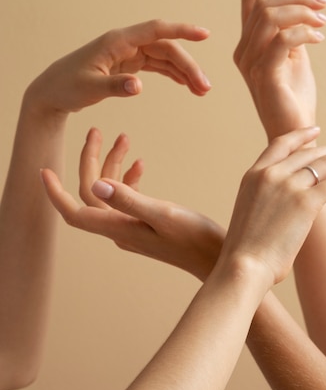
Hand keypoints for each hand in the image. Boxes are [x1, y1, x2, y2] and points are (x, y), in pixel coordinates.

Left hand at [25, 20, 210, 115]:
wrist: (52, 92)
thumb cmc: (66, 86)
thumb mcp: (89, 88)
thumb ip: (115, 86)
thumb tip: (139, 86)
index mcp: (118, 41)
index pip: (156, 30)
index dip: (182, 30)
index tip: (204, 34)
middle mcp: (127, 43)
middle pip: (166, 48)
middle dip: (188, 66)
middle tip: (205, 88)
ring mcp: (129, 53)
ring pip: (165, 57)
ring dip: (184, 72)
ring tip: (201, 91)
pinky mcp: (129, 64)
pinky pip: (157, 65)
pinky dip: (173, 74)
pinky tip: (186, 85)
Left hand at [41, 129, 223, 279]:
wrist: (216, 258)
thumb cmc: (195, 239)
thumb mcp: (163, 213)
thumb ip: (130, 199)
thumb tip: (95, 185)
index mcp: (119, 227)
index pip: (76, 212)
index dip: (56, 193)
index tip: (45, 170)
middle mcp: (120, 229)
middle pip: (92, 193)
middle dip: (90, 161)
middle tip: (96, 131)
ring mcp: (132, 226)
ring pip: (110, 192)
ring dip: (113, 164)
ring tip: (124, 138)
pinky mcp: (146, 223)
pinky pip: (128, 197)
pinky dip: (130, 178)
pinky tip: (141, 163)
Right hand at [218, 127, 325, 284]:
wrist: (243, 264)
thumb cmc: (245, 249)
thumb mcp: (249, 211)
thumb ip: (266, 199)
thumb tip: (282, 206)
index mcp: (253, 175)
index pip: (280, 145)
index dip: (301, 136)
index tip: (316, 131)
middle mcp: (270, 174)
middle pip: (308, 153)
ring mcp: (288, 186)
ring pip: (324, 164)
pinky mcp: (305, 202)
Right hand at [233, 0, 325, 141]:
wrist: (295, 133)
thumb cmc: (294, 98)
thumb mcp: (292, 58)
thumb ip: (290, 33)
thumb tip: (302, 9)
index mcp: (247, 45)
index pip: (250, 1)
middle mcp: (243, 52)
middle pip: (262, 4)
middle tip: (323, 5)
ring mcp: (251, 64)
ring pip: (270, 18)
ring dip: (302, 13)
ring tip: (323, 22)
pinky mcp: (265, 75)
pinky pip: (282, 40)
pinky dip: (304, 33)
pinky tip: (319, 39)